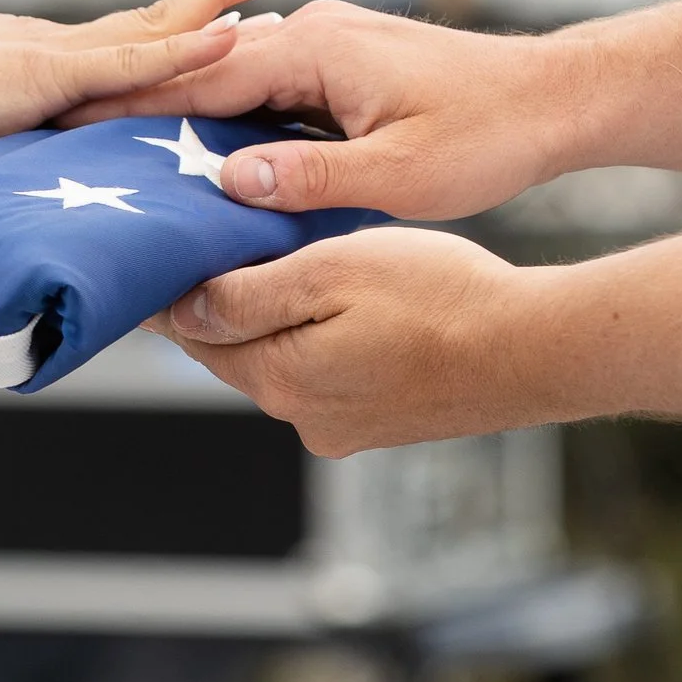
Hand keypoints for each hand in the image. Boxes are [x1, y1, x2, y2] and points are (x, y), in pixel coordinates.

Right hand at [0, 0, 282, 202]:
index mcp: (24, 65)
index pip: (114, 48)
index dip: (172, 33)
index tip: (225, 18)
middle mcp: (44, 47)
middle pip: (148, 22)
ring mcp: (45, 56)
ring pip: (151, 28)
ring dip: (216, 4)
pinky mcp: (38, 73)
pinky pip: (128, 60)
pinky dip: (184, 47)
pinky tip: (232, 34)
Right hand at [68, 0, 594, 219]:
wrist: (557, 99)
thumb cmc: (489, 137)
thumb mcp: (400, 175)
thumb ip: (311, 178)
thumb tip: (228, 179)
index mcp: (316, 50)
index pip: (203, 78)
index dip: (133, 105)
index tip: (68, 124)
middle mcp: (314, 32)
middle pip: (207, 72)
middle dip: (141, 105)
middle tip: (67, 139)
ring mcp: (329, 41)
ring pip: (236, 80)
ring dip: (185, 112)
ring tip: (117, 150)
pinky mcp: (345, 60)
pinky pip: (267, 86)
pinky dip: (230, 115)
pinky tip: (203, 150)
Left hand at [158, 227, 549, 455]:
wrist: (534, 348)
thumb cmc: (441, 297)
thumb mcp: (330, 270)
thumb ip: (248, 294)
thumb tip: (181, 310)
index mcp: (283, 379)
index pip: (197, 335)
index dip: (170, 294)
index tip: (148, 263)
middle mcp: (306, 417)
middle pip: (235, 353)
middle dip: (218, 308)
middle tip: (198, 254)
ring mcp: (346, 427)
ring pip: (282, 362)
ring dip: (271, 322)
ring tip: (266, 268)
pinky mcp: (382, 422)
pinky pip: (327, 375)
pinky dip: (316, 339)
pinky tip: (333, 305)